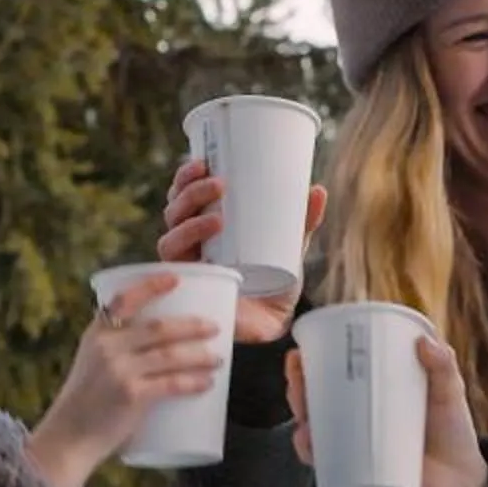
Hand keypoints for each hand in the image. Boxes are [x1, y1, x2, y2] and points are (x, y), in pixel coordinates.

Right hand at [26, 275, 227, 486]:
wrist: (67, 438)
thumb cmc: (84, 404)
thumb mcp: (92, 365)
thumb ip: (118, 350)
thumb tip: (158, 344)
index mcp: (97, 334)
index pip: (124, 299)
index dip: (151, 286)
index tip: (176, 279)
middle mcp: (107, 347)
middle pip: (159, 328)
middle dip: (192, 326)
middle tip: (215, 327)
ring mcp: (120, 370)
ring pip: (171, 355)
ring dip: (200, 355)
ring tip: (218, 358)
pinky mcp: (132, 395)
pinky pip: (172, 383)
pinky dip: (193, 382)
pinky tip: (207, 382)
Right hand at [158, 157, 324, 345]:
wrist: (273, 326)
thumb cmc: (275, 284)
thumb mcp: (290, 248)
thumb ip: (302, 223)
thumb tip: (317, 189)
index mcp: (205, 229)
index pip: (184, 197)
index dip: (184, 178)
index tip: (202, 160)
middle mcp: (189, 247)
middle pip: (173, 211)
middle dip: (190, 193)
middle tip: (220, 184)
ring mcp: (187, 270)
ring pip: (170, 238)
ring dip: (190, 223)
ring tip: (219, 217)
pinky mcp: (191, 292)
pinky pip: (175, 273)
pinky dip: (187, 256)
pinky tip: (205, 250)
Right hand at [285, 335, 487, 486]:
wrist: (463, 483)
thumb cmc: (452, 432)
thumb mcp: (449, 393)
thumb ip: (442, 367)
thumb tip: (424, 341)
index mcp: (372, 394)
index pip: (333, 374)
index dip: (310, 363)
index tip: (300, 351)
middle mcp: (357, 420)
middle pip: (315, 401)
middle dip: (298, 388)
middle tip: (299, 377)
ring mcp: (356, 448)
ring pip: (315, 430)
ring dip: (301, 420)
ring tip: (304, 413)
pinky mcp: (360, 474)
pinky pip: (327, 465)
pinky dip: (313, 454)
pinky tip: (309, 444)